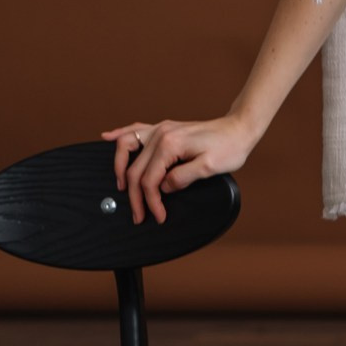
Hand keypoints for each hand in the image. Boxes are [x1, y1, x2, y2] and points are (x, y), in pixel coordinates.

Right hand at [100, 114, 255, 223]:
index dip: (151, 202)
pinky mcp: (164, 129)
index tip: (158, 216)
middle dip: (135, 196)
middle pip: (135, 169)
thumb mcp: (209, 168)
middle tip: (140, 215)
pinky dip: (119, 135)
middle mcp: (161, 134)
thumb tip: (163, 187)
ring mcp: (161, 129)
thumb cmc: (229, 147)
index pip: (150, 179)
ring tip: (119, 187)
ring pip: (127, 147)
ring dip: (119, 167)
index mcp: (170, 145)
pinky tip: (107, 137)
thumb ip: (182, 178)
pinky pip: (135, 130)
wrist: (239, 129)